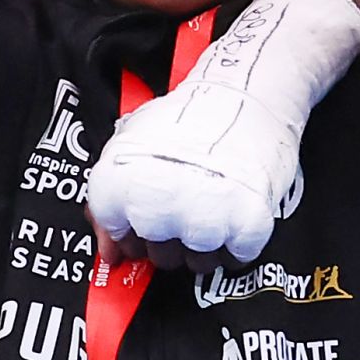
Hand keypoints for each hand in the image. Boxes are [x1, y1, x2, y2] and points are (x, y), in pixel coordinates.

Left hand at [80, 0, 359, 264]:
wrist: (249, 94)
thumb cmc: (188, 118)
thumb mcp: (132, 145)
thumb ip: (110, 201)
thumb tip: (111, 251)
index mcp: (123, 186)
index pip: (117, 239)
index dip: (132, 233)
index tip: (145, 222)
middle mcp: (158, 208)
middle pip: (159, 255)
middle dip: (170, 238)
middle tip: (186, 206)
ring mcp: (204, 219)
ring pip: (197, 264)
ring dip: (205, 246)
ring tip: (213, 209)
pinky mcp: (246, 225)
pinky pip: (235, 257)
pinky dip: (238, 245)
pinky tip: (234, 216)